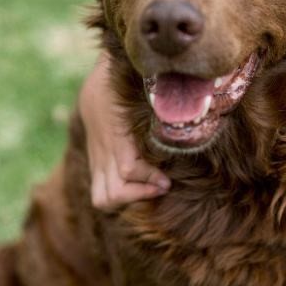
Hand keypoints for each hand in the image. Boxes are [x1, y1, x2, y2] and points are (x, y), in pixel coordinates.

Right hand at [80, 52, 169, 210]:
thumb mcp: (143, 90)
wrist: (99, 83)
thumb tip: (187, 100)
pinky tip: (145, 188)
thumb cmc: (128, 85)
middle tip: (164, 185)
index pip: (129, 168)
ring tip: (152, 190)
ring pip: (103, 199)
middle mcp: (105, 153)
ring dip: (128, 201)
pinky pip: (101, 193)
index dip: (148, 178)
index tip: (167, 181)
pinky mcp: (98, 166)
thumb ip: (162, 100)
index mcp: (117, 134)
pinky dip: (123, 198)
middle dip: (138, 195)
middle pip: (112, 194)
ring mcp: (99, 161)